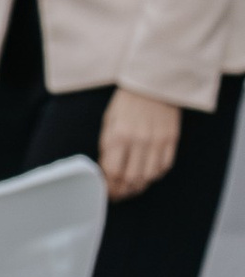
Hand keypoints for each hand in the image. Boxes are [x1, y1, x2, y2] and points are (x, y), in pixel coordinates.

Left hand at [99, 87, 181, 203]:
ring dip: (139, 186)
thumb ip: (107, 146)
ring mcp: (157, 141)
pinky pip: (164, 166)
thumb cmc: (127, 102)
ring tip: (132, 187)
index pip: (112, 172)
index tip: (107, 190)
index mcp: (118, 135)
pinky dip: (155, 174)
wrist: (154, 82)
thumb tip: (106, 170)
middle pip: (131, 179)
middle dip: (123, 191)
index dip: (109, 186)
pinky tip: (148, 174)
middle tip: (119, 194)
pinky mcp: (171, 139)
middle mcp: (138, 140)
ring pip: (149, 176)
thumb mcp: (109, 121)